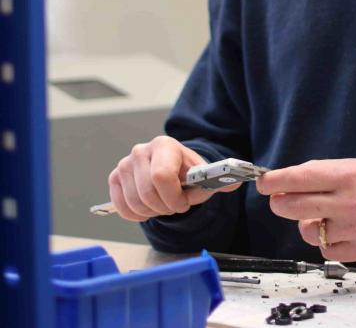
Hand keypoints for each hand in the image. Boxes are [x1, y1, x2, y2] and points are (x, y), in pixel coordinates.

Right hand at [107, 135, 241, 221]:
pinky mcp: (114, 178)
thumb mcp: (203, 175)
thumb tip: (236, 183)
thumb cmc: (187, 172)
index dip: (173, 197)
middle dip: (165, 207)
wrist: (171, 168)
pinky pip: (122, 207)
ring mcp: (125, 164)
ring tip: (164, 204)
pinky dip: (137, 215)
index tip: (183, 203)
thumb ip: (218, 180)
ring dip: (152, 212)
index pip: (161, 176)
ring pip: (135, 203)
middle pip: (147, 192)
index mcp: (165, 145)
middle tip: (175, 206)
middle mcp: (141, 151)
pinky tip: (149, 208)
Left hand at [255, 158, 355, 261]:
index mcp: (346, 174)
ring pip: (306, 230)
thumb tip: (290, 181)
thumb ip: (325, 174)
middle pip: (292, 206)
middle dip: (279, 202)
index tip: (263, 183)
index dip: (274, 181)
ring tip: (323, 215)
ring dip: (307, 222)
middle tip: (280, 200)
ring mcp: (351, 228)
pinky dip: (326, 240)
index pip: (298, 178)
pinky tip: (339, 229)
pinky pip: (325, 249)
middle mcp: (346, 201)